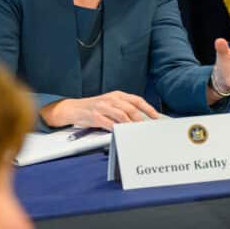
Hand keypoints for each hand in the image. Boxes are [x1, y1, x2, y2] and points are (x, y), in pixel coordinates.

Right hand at [40, 91, 159, 130]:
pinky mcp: (95, 116)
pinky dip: (117, 129)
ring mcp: (103, 107)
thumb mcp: (110, 104)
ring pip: (122, 115)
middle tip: (147, 128)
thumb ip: (123, 109)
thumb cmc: (94, 108)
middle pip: (131, 109)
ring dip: (131, 125)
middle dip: (141, 120)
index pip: (137, 100)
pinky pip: (109, 123)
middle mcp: (111, 99)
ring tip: (137, 132)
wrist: (73, 108)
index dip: (148, 108)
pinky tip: (122, 133)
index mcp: (117, 95)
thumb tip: (140, 119)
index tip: (156, 117)